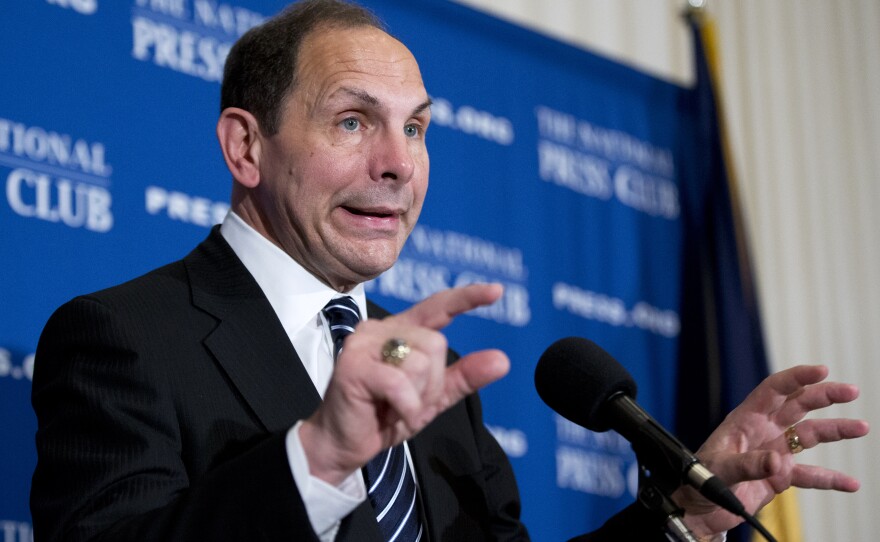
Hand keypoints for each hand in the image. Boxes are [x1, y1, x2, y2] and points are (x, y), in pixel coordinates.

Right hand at [299, 283, 509, 484]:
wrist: (343, 445)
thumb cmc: (383, 416)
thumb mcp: (432, 397)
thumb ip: (463, 377)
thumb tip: (503, 360)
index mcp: (401, 332)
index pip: (437, 307)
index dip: (466, 297)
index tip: (497, 291)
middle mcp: (380, 329)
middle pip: (436, 345)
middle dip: (432, 384)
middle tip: (408, 403)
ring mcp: (364, 344)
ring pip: (421, 363)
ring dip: (417, 398)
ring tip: (395, 408)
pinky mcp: (353, 365)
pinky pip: (400, 384)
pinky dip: (406, 408)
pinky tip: (392, 416)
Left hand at [677, 364, 868, 535]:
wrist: (697, 507)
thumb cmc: (696, 479)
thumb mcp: (718, 468)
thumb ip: (748, 464)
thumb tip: (777, 461)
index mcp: (745, 419)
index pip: (774, 390)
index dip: (796, 378)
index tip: (821, 371)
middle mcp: (763, 431)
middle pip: (798, 406)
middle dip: (824, 395)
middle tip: (850, 390)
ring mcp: (773, 452)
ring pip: (809, 436)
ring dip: (834, 431)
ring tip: (860, 427)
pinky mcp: (779, 476)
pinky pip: (809, 475)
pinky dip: (830, 478)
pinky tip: (850, 482)